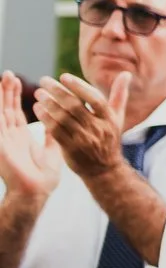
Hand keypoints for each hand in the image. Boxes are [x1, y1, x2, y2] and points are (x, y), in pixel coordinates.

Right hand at [0, 74, 63, 202]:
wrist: (35, 194)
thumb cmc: (42, 178)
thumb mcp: (50, 152)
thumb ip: (52, 136)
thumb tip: (59, 123)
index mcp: (20, 137)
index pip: (16, 112)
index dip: (15, 97)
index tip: (19, 81)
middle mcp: (9, 136)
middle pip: (6, 108)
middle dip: (7, 91)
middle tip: (10, 74)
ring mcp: (3, 139)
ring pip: (0, 112)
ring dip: (1, 96)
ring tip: (5, 78)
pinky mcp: (1, 144)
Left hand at [31, 72, 131, 183]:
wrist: (104, 169)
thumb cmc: (109, 138)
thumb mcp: (118, 118)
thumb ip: (119, 95)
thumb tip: (126, 74)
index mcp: (110, 119)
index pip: (94, 99)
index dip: (79, 87)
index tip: (64, 76)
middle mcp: (98, 129)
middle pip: (75, 106)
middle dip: (57, 91)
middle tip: (44, 81)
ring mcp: (84, 140)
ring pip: (63, 118)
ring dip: (48, 103)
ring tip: (39, 93)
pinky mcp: (71, 149)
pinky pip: (55, 131)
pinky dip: (45, 118)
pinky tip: (38, 109)